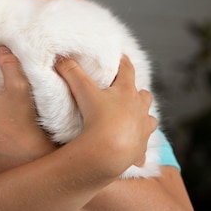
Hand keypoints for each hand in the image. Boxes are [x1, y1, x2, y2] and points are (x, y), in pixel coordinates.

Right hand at [54, 54, 157, 176]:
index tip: (121, 57)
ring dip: (143, 117)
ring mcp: (142, 130)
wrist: (109, 153)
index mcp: (127, 92)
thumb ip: (72, 72)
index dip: (124, 62)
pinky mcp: (140, 150)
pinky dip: (138, 148)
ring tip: (133, 119)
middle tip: (126, 92)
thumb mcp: (83, 92)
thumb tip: (60, 58)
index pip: (128, 70)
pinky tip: (132, 151)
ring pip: (150, 119)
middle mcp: (140, 109)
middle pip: (145, 95)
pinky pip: (143, 149)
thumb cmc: (99, 119)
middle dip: (138, 92)